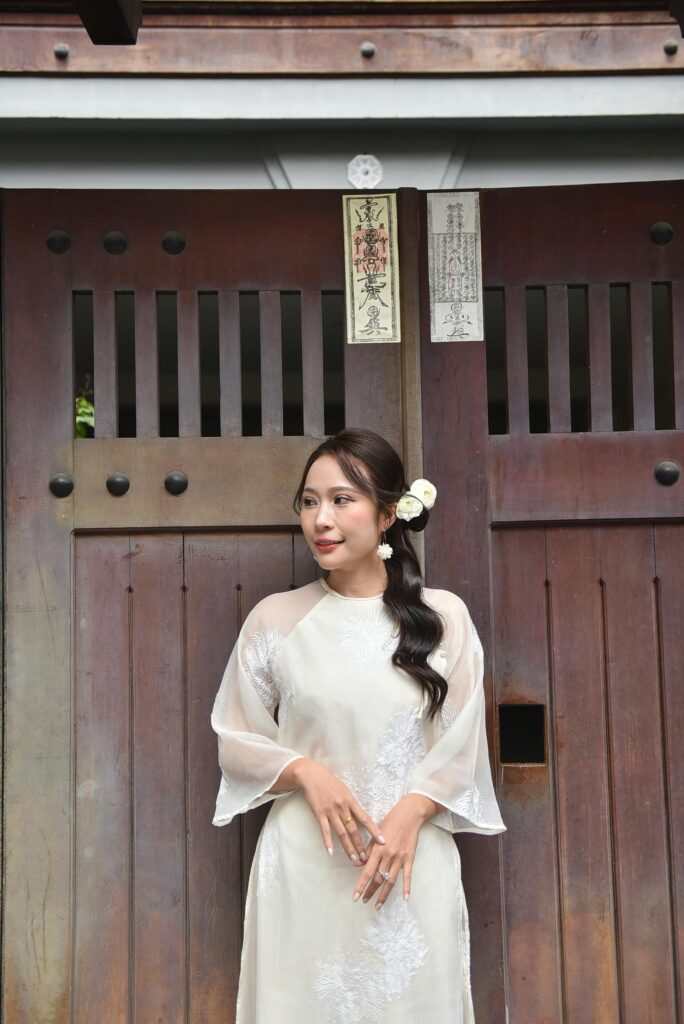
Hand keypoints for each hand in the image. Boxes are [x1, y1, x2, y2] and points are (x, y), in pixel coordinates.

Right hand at [292, 758, 386, 864]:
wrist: (312, 774)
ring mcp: (330, 811)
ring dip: (348, 847)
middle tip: (366, 858)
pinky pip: (325, 830)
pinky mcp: (319, 814)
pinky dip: (328, 842)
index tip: (382, 841)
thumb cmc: (329, 781)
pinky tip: (331, 852)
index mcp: (350, 800)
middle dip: (360, 845)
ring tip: (354, 859)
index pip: (365, 818)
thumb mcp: (344, 789)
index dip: (374, 831)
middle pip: (353, 829)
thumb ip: (351, 803)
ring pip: (341, 833)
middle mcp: (342, 807)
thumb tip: (360, 817)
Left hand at [351, 794, 438, 908]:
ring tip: (377, 905)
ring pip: (391, 880)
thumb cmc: (390, 822)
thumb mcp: (375, 833)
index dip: (361, 885)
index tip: (355, 897)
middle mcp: (388, 855)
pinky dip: (406, 888)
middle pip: (378, 879)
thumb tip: (358, 865)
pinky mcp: (410, 858)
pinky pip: (408, 876)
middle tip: (364, 902)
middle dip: (370, 892)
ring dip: (384, 894)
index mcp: (378, 849)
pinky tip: (404, 899)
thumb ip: (367, 850)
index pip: (367, 871)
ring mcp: (400, 858)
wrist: (409, 815)